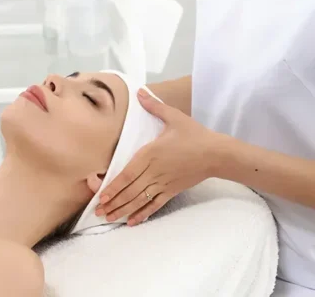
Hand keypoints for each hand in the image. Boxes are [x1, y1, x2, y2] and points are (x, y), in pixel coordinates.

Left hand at [95, 88, 218, 225]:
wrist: (216, 153)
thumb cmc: (194, 134)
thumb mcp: (174, 117)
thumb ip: (155, 106)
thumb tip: (140, 92)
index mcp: (151, 153)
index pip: (127, 173)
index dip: (113, 186)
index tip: (101, 196)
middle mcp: (154, 171)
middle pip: (130, 190)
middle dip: (113, 202)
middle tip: (98, 211)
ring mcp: (163, 183)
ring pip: (140, 200)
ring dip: (123, 209)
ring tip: (109, 218)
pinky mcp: (172, 191)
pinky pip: (155, 205)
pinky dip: (142, 214)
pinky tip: (131, 222)